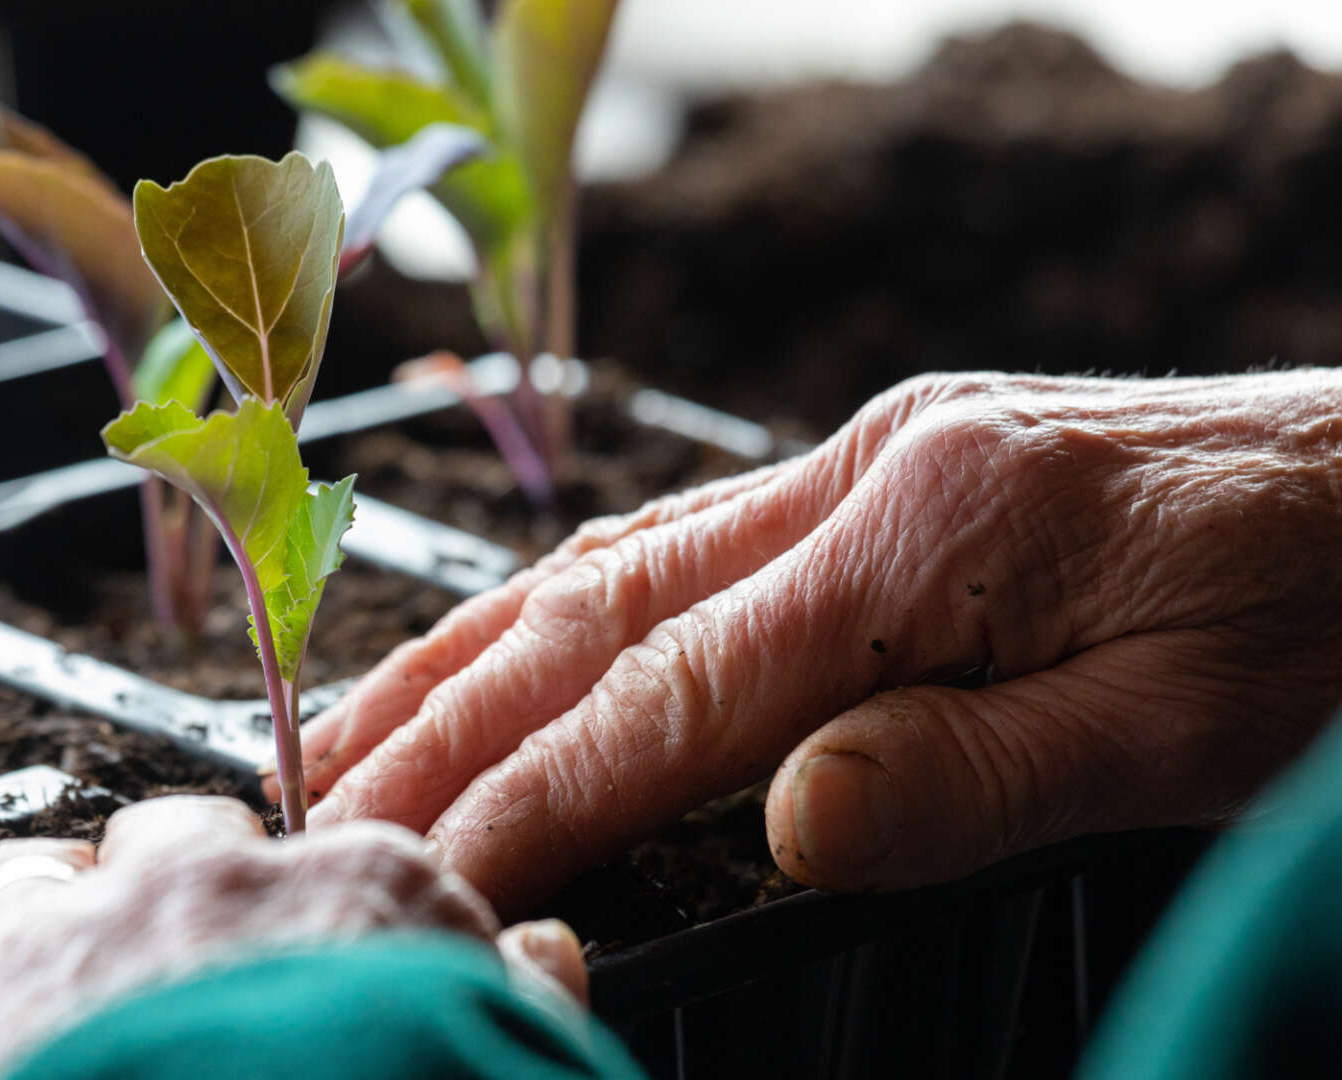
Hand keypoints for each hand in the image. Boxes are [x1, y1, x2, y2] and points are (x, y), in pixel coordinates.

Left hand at [0, 796, 586, 1079]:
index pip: (335, 853)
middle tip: (185, 986)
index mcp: (344, 895)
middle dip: (171, 895)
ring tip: (63, 1018)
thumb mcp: (497, 1052)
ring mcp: (49, 958)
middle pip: (166, 844)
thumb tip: (543, 953)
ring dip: (41, 939)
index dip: (318, 913)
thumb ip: (522, 992)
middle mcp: (190, 895)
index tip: (315, 961)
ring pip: (22, 887)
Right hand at [287, 371, 1341, 911]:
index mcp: (932, 531)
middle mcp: (871, 473)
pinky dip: (567, 613)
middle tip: (325, 801)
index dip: (536, 790)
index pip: (676, 690)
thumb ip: (968, 775)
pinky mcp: (888, 475)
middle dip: (447, 714)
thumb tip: (779, 829)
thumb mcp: (1181, 730)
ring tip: (361, 731)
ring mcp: (870, 461)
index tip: (426, 871)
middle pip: (600, 605)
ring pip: (617, 562)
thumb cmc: (1330, 609)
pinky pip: (682, 549)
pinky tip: (511, 656)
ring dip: (477, 651)